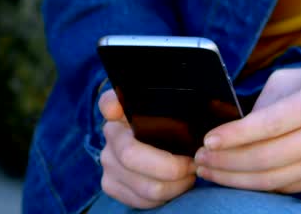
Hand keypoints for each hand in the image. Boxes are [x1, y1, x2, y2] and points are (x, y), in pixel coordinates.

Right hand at [97, 89, 197, 208]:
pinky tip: (175, 185)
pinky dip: (164, 197)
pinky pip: (141, 200)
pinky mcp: (110, 184)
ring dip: (174, 185)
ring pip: (143, 184)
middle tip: (193, 163)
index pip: (109, 102)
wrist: (162, 146)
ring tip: (189, 175)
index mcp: (122, 108)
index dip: (112, 107)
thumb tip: (137, 108)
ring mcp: (107, 160)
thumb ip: (169, 99)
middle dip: (171, 167)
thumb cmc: (173, 125)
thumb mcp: (175, 109)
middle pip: (131, 155)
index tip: (119, 112)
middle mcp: (110, 133)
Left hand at [194, 64, 300, 193]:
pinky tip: (237, 178)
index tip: (208, 139)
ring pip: (274, 180)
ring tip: (210, 171)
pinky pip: (287, 187)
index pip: (268, 125)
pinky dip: (258, 185)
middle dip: (226, 162)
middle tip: (200, 159)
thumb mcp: (298, 78)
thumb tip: (232, 128)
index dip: (234, 136)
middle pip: (267, 158)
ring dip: (235, 179)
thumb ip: (266, 102)